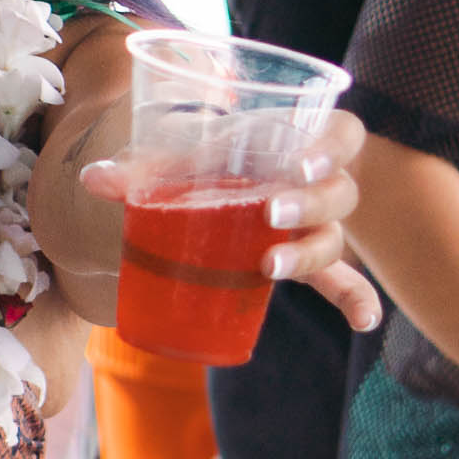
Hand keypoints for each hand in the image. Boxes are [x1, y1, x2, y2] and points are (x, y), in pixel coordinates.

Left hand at [80, 107, 380, 333]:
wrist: (229, 178)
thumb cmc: (219, 158)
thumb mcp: (188, 157)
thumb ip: (146, 167)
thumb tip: (93, 181)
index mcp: (305, 138)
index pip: (342, 134)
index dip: (332, 148)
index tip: (303, 163)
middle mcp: (323, 181)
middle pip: (339, 193)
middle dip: (309, 205)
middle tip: (272, 215)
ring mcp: (321, 224)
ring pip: (335, 237)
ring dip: (310, 253)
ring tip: (272, 267)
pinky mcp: (312, 259)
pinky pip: (345, 280)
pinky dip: (357, 299)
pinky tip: (365, 324)